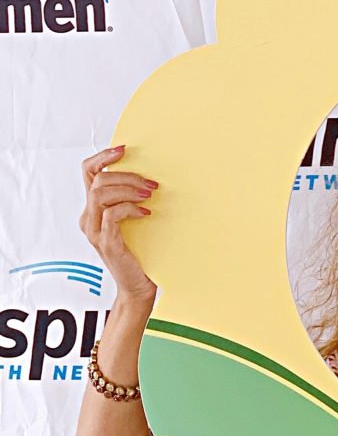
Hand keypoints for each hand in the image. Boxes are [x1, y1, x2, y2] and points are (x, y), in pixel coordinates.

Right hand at [79, 146, 158, 305]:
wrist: (139, 285)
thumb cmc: (141, 251)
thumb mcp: (135, 219)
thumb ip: (133, 199)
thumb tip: (150, 174)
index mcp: (93, 209)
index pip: (88, 173)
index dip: (103, 157)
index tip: (124, 150)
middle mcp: (89, 218)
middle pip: (98, 180)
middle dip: (127, 176)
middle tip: (152, 184)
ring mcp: (95, 231)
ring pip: (101, 194)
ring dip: (128, 189)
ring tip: (149, 195)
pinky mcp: (106, 242)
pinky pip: (112, 215)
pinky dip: (130, 208)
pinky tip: (146, 212)